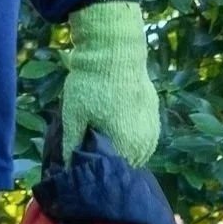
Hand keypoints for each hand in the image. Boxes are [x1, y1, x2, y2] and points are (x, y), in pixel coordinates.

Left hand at [58, 0, 160, 164]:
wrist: (115, 51)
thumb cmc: (91, 85)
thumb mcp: (73, 116)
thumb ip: (71, 145)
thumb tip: (67, 168)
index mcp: (126, 146)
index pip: (112, 172)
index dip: (96, 170)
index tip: (83, 162)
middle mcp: (144, 142)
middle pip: (127, 163)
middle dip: (111, 160)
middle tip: (92, 148)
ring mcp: (153, 127)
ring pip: (139, 151)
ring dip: (125, 149)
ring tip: (106, 138)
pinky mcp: (155, 113)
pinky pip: (145, 135)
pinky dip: (134, 135)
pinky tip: (120, 126)